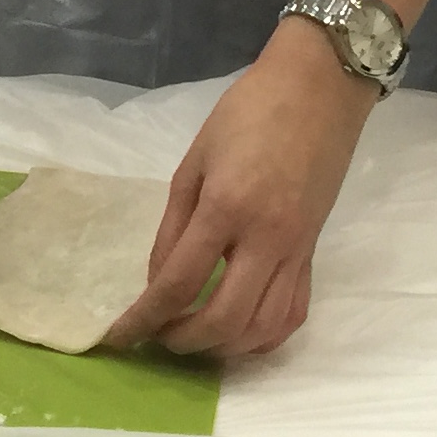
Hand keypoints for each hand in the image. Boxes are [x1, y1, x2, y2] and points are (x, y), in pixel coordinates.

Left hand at [101, 22, 374, 357]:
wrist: (318, 89)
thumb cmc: (247, 113)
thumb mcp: (195, 161)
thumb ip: (173, 227)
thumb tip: (158, 282)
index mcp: (227, 208)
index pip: (179, 284)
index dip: (143, 319)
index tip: (118, 337)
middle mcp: (266, 240)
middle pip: (223, 321)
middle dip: (182, 340)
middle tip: (158, 333)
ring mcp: (297, 251)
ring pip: (262, 330)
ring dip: (223, 347)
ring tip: (194, 334)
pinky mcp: (314, 253)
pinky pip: (292, 314)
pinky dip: (261, 336)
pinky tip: (238, 329)